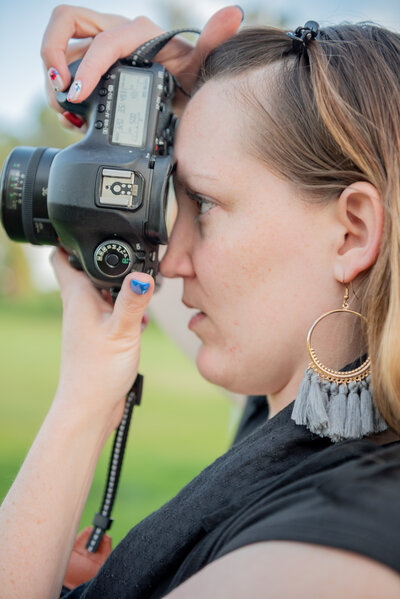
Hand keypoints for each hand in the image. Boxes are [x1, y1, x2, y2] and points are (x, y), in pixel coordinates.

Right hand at [41, 4, 243, 126]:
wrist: (183, 95)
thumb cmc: (190, 80)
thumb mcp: (202, 67)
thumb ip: (213, 43)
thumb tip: (233, 14)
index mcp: (136, 31)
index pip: (100, 39)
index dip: (85, 67)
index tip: (79, 96)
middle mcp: (114, 33)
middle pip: (64, 22)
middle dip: (53, 56)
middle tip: (62, 93)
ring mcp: (100, 49)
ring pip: (60, 49)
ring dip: (55, 80)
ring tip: (67, 113)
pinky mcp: (92, 66)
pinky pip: (65, 70)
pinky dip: (62, 93)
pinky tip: (73, 117)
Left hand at [51, 248, 153, 429]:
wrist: (90, 407)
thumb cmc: (97, 372)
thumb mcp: (122, 332)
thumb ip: (133, 301)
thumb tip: (142, 274)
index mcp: (78, 297)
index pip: (62, 257)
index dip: (69, 238)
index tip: (85, 224)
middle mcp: (79, 306)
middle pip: (87, 270)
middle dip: (106, 261)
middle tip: (130, 255)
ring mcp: (88, 322)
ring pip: (102, 292)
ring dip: (120, 287)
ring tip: (141, 291)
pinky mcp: (98, 336)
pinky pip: (111, 312)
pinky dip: (125, 309)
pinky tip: (140, 320)